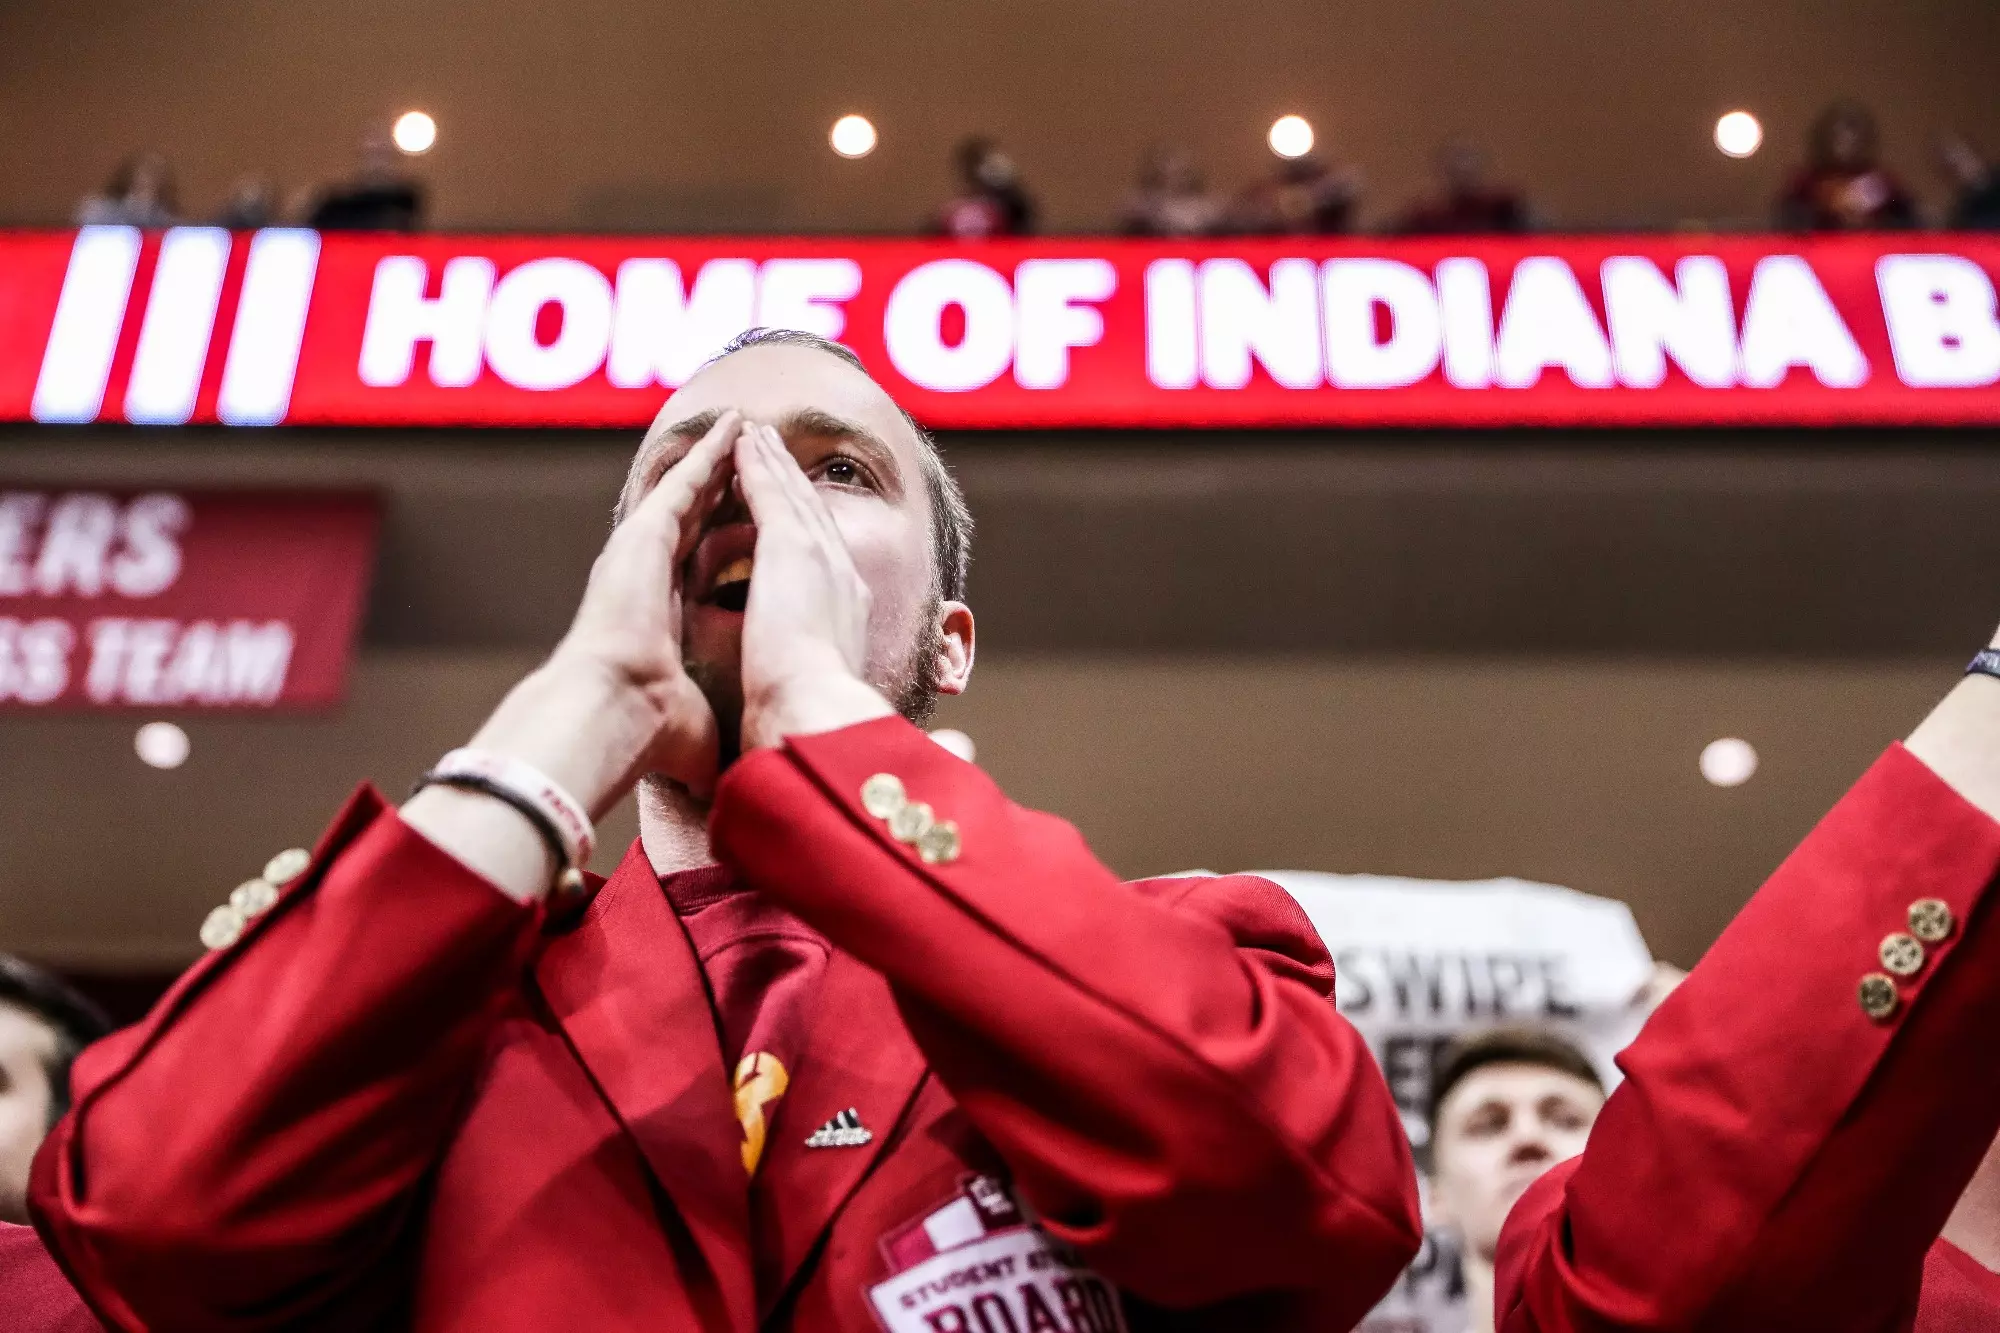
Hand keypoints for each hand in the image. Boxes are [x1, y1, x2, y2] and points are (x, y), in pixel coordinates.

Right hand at [455, 408, 738, 813]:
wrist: (615, 714)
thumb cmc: (650, 730)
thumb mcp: (699, 720)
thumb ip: (711, 726)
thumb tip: (733, 784)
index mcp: (663, 618)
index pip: (701, 569)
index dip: (728, 542)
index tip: (754, 522)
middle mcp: (651, 580)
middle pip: (696, 523)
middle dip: (724, 489)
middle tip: (754, 456)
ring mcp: (644, 554)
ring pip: (689, 494)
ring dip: (718, 460)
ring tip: (746, 427)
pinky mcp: (643, 537)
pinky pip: (682, 484)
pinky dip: (708, 456)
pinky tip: (732, 431)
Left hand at [734, 422, 893, 748]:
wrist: (814, 710)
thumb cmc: (813, 718)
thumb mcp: (826, 693)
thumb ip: (825, 681)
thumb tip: (823, 703)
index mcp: (850, 613)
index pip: (827, 558)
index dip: (811, 527)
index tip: (797, 509)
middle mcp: (843, 576)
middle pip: (815, 516)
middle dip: (796, 482)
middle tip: (777, 452)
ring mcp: (820, 556)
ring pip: (794, 495)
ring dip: (775, 463)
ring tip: (757, 436)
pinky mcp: (791, 546)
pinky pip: (770, 494)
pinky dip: (757, 467)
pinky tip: (741, 446)